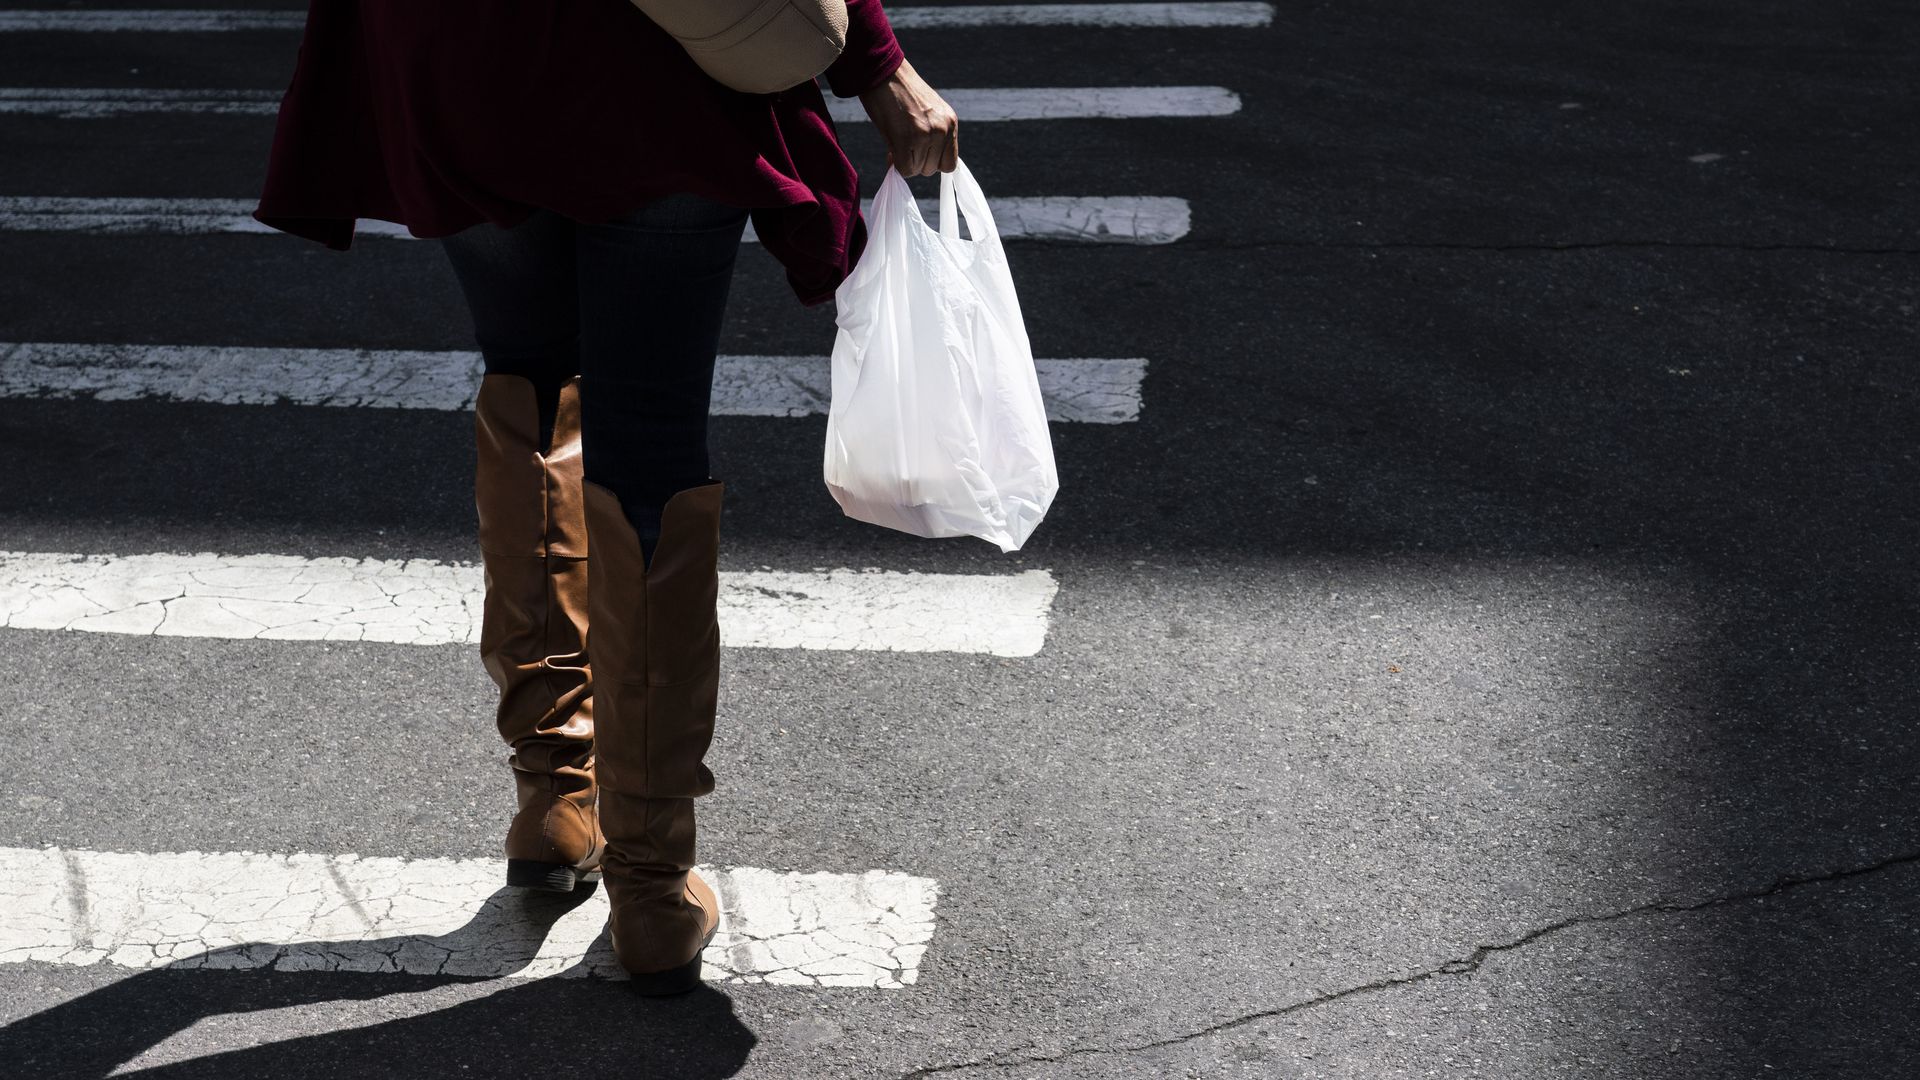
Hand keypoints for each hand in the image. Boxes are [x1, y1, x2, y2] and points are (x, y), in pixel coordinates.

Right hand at [857, 58, 958, 176]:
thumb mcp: (926, 112)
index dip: (932, 162)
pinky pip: (905, 169)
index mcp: (950, 122)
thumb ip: (931, 137)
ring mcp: (927, 135)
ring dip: (906, 161)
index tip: (919, 154)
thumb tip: (918, 164)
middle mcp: (943, 129)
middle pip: (932, 169)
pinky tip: (891, 149)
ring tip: (897, 141)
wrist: (882, 71)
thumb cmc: (899, 91)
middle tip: (903, 146)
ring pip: (918, 170)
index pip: (950, 163)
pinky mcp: (907, 139)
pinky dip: (896, 164)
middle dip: (917, 161)